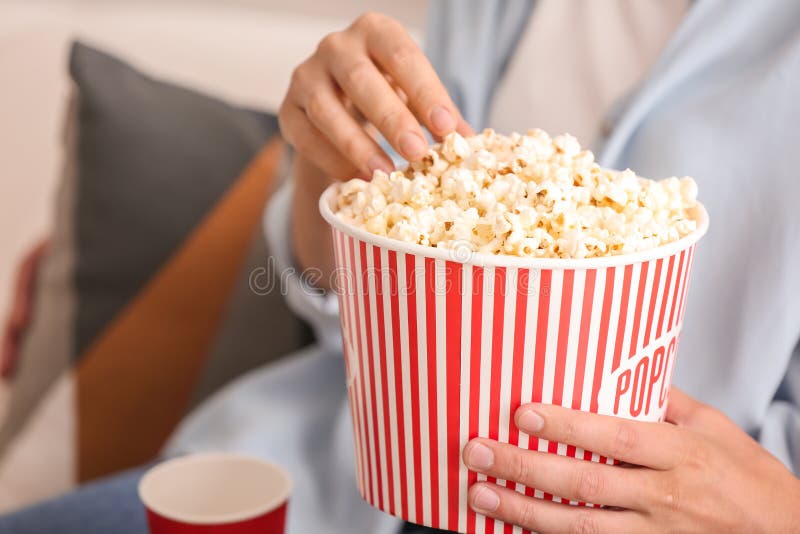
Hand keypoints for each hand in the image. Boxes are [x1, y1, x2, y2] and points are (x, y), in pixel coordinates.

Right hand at [278, 12, 470, 283]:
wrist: (340, 105)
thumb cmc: (387, 95)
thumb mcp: (415, 97)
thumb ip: (439, 116)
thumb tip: (470, 144)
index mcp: (376, 32)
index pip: (402, 56)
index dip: (426, 92)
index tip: (447, 129)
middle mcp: (337, 46)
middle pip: (362, 79)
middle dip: (392, 119)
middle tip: (417, 154)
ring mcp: (306, 75)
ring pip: (327, 108)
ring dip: (357, 144)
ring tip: (385, 174)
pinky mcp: (288, 110)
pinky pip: (305, 135)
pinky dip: (331, 158)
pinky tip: (356, 177)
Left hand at [463, 387, 799, 532]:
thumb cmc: (749, 478)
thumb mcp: (714, 427)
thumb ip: (664, 400)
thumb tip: (618, 369)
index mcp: (680, 454)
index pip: (615, 437)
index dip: (567, 426)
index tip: (522, 413)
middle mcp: (665, 496)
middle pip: (584, 483)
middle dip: (524, 468)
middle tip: (478, 451)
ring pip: (580, 525)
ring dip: (524, 511)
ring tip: (481, 494)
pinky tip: (516, 527)